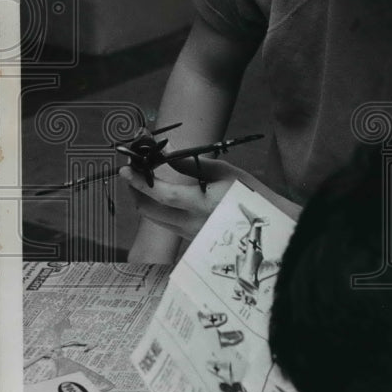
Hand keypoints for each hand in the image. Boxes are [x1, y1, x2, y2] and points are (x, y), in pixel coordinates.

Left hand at [120, 155, 240, 240]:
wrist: (265, 222)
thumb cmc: (247, 192)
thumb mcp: (223, 171)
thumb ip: (189, 163)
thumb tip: (164, 152)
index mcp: (202, 205)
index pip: (162, 195)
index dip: (140, 182)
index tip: (126, 168)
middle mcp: (192, 224)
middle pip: (149, 211)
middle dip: (134, 189)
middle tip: (132, 170)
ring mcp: (189, 235)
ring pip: (153, 218)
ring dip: (143, 198)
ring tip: (143, 178)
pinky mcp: (190, 239)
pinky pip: (164, 223)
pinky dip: (156, 207)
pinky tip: (159, 193)